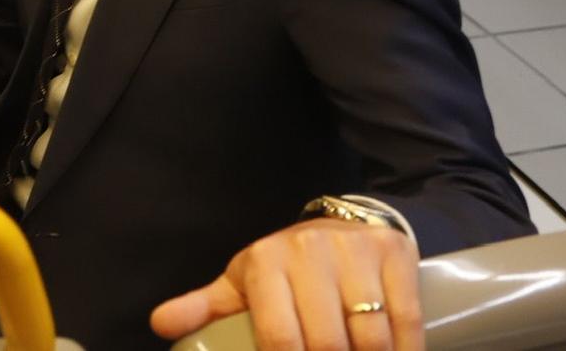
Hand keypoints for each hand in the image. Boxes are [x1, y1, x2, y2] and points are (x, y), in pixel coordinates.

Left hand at [148, 219, 421, 350]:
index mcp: (265, 263)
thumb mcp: (244, 282)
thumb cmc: (288, 268)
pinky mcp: (394, 254)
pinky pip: (406, 321)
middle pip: (327, 343)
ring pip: (371, 337)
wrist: (347, 225)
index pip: (280, 339)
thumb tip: (160, 324)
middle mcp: (308, 251)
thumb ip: (206, 306)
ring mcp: (354, 252)